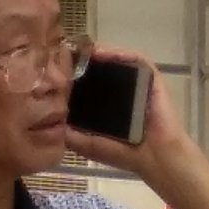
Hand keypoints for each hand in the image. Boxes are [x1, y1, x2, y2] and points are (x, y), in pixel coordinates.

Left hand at [63, 45, 195, 190]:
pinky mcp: (150, 77)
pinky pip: (135, 59)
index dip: (70, 77)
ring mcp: (136, 83)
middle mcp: (120, 91)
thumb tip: (51, 125)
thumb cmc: (126, 154)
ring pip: (115, 60)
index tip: (53, 72)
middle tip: (62, 55)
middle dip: (81, 62)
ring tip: (79, 51)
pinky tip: (101, 53)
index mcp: (106, 105)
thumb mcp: (91, 146)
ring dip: (97, 54)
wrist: (156, 157)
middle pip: (99, 69)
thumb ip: (72, 137)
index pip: (86, 86)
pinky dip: (118, 53)